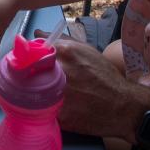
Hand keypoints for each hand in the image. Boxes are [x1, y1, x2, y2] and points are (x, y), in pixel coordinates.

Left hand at [33, 34, 149, 139]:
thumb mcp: (86, 50)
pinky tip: (49, 108)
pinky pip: (41, 111)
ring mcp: (58, 94)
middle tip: (33, 80)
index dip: (26, 57)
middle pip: (27, 70)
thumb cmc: (104, 76)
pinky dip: (42, 109)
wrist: (123, 106)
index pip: (30, 50)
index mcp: (64, 52)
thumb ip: (60, 40)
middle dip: (27, 75)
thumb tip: (36, 33)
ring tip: (40, 95)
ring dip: (31, 93)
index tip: (26, 62)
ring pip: (30, 92)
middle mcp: (59, 71)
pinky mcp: (59, 115)